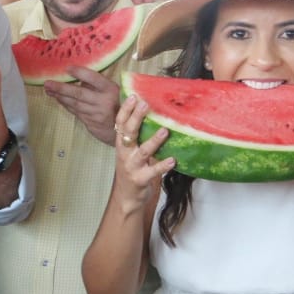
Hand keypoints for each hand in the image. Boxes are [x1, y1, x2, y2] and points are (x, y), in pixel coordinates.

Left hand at [44, 66, 120, 143]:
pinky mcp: (90, 122)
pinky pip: (74, 111)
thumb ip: (96, 83)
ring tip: (48, 90)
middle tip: (47, 83)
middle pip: (78, 93)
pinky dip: (65, 104)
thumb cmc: (115, 102)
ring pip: (74, 104)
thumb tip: (75, 74)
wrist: (121, 127)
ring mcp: (96, 113)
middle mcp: (103, 101)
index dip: (80, 73)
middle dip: (61, 88)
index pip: (94, 78)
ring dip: (59, 96)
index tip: (67, 68)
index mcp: (110, 89)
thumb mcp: (111, 90)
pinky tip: (57, 98)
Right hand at [112, 95, 174, 211]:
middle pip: (129, 133)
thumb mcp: (130, 152)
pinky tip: (172, 160)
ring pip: (143, 151)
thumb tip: (153, 115)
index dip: (125, 110)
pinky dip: (163, 166)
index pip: (120, 124)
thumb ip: (138, 137)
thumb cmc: (133, 170)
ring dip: (154, 141)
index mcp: (122, 144)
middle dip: (136, 118)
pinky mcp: (141, 179)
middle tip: (145, 104)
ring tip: (165, 131)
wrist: (127, 197)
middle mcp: (125, 153)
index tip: (134, 96)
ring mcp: (132, 166)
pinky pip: (153, 171)